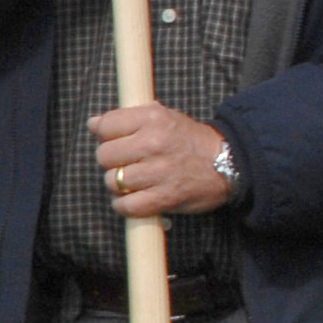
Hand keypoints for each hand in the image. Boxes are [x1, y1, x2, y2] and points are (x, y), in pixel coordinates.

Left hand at [88, 103, 234, 215]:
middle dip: (112, 162)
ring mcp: (159, 171)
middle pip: (104, 156)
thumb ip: (128, 118)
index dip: (106, 136)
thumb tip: (93, 124)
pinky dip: (125, 206)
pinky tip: (135, 199)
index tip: (117, 141)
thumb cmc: (190, 141)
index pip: (106, 126)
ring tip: (135, 181)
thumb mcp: (164, 117)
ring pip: (113, 181)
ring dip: (119, 185)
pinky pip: (126, 206)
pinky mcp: (165, 197)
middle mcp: (154, 143)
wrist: (229, 163)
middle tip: (128, 163)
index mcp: (153, 118)